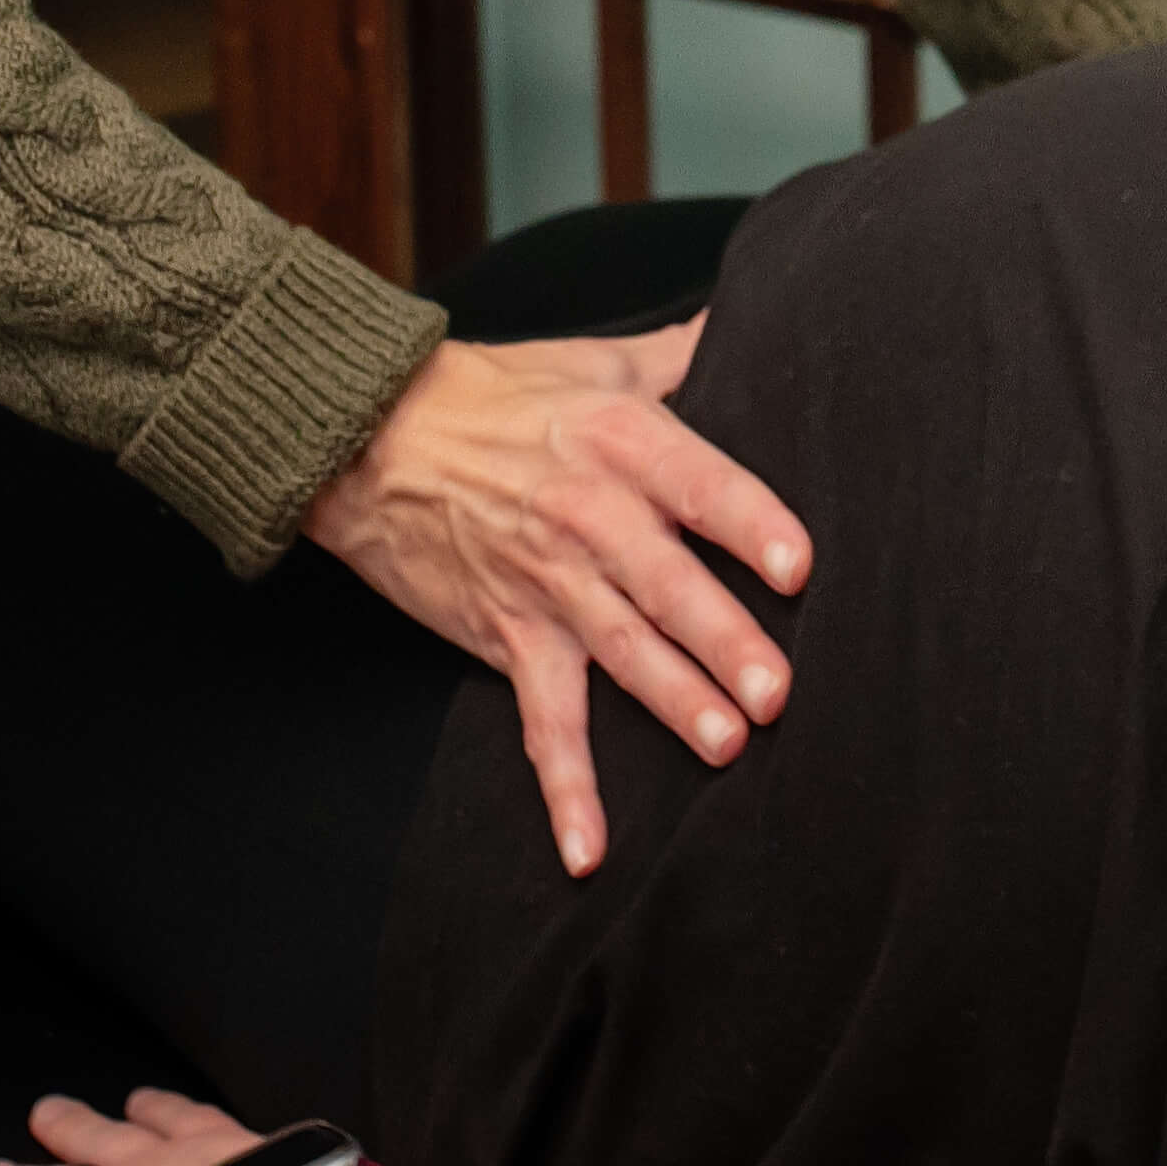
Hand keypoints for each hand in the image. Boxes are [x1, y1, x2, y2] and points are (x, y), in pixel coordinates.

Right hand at [308, 323, 809, 875]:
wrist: (369, 438)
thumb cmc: (498, 394)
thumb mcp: (599, 359)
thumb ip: (689, 351)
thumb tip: (766, 317)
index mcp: (622, 440)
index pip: (701, 485)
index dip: (750, 525)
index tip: (797, 568)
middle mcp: (588, 516)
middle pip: (666, 584)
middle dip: (722, 639)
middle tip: (777, 691)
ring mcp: (546, 583)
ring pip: (619, 650)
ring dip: (672, 701)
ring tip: (726, 745)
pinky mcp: (507, 635)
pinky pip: (543, 721)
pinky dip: (564, 789)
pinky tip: (591, 849)